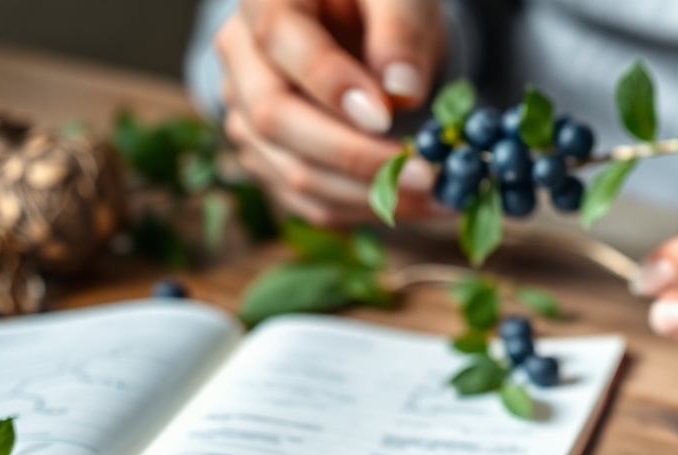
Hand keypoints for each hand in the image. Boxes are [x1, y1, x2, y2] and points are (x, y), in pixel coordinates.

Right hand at [217, 0, 443, 225]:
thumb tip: (402, 91)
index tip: (386, 115)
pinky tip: (415, 206)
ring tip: (435, 198)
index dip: (329, 82)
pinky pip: (308, 200)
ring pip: (291, 171)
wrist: (360, 24)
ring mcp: (247, 114)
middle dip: (353, 156)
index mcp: (268, 0)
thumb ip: (399, 29)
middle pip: (275, 118)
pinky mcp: (269, 158)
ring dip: (367, 196)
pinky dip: (363, 210)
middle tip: (423, 174)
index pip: (280, 40)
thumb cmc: (378, 3)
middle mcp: (242, 59)